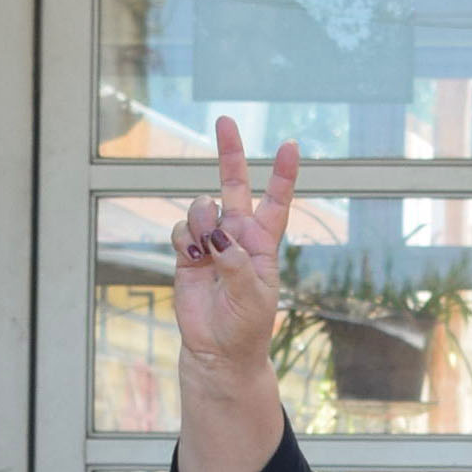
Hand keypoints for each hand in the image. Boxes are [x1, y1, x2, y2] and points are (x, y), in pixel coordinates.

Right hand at [173, 120, 300, 381]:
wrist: (218, 351)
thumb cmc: (245, 326)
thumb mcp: (251, 294)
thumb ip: (234, 261)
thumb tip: (214, 234)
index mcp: (264, 243)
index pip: (276, 201)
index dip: (283, 174)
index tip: (291, 145)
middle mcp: (238, 236)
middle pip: (234, 185)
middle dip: (230, 153)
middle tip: (225, 121)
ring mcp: (210, 242)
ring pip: (201, 208)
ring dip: (200, 221)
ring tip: (203, 249)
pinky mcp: (186, 253)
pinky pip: (180, 229)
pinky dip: (183, 237)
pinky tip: (189, 256)